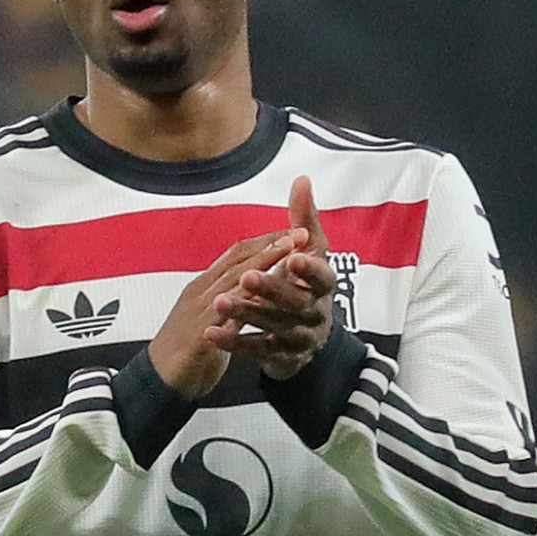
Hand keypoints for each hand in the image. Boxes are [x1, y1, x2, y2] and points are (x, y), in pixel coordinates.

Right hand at [145, 206, 323, 398]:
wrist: (157, 381)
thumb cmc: (187, 350)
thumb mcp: (213, 319)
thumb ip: (233, 302)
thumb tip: (256, 288)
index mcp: (204, 287)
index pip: (237, 255)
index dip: (265, 242)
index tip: (293, 232)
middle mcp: (201, 292)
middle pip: (238, 261)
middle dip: (270, 245)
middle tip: (299, 234)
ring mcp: (198, 311)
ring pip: (232, 281)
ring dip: (262, 264)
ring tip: (287, 252)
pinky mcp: (198, 335)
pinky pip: (223, 316)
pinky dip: (244, 302)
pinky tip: (265, 295)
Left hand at [209, 175, 340, 381]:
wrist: (308, 336)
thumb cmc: (306, 283)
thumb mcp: (311, 252)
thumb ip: (305, 218)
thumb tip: (302, 179)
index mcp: (324, 285)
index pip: (323, 276)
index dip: (310, 267)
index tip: (294, 255)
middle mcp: (316, 312)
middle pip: (296, 301)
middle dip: (272, 288)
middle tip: (248, 277)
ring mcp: (299, 336)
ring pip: (274, 325)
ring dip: (247, 313)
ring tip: (220, 302)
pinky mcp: (280, 356)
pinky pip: (257, 350)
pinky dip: (235, 342)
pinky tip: (212, 333)